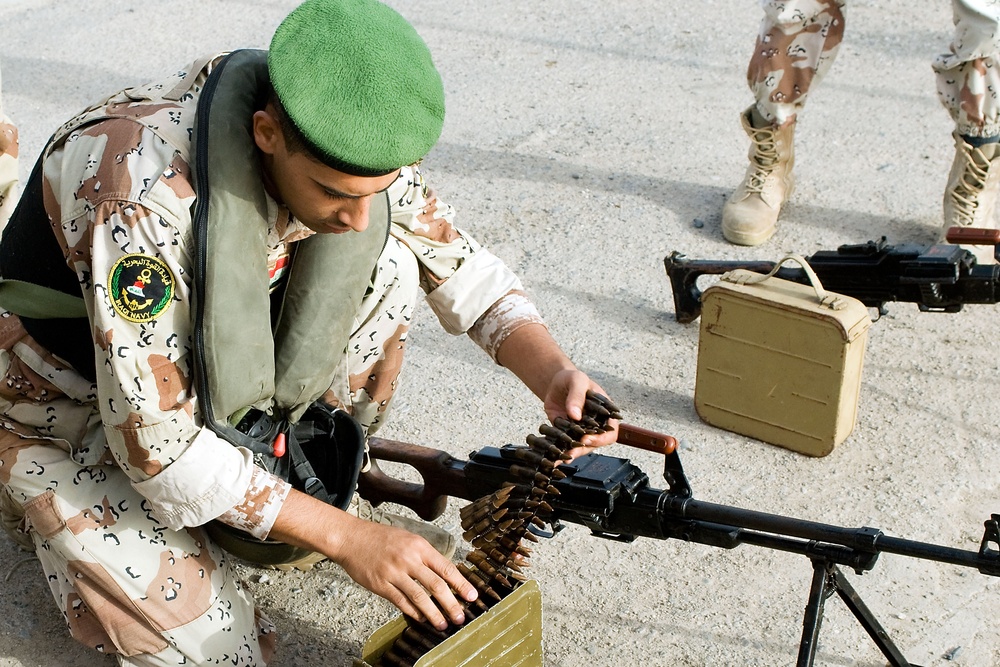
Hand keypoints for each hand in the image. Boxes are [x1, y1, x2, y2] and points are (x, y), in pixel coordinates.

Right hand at [335, 517, 476, 628]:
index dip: (461, 584)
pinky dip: (413, 612)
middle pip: (436, 585)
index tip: (472, 596)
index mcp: (419, 546)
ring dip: (434, 614)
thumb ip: (425, 556)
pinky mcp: (380, 584)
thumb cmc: (381, 538)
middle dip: (452, 604)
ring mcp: (394, 572)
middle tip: (461, 617)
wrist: (352, 538)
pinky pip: (401, 602)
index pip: (446, 568)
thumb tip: (445, 575)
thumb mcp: (408, 539)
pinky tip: (421, 619)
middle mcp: (409, 559)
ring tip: (443, 624)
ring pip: (419, 597)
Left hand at [542, 369, 618, 458]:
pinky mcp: (567, 434)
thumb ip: (577, 395)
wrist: (556, 382)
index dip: (601, 438)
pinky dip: (559, 451)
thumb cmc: (572, 379)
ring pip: (580, 447)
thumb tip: (575, 415)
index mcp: (605, 413)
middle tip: (571, 451)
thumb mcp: (577, 380)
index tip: (587, 438)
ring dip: (572, 453)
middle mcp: (595, 425)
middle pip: (595, 443)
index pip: (610, 431)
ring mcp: (581, 431)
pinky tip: (552, 458)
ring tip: (561, 457)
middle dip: (583, 449)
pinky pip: (566, 445)